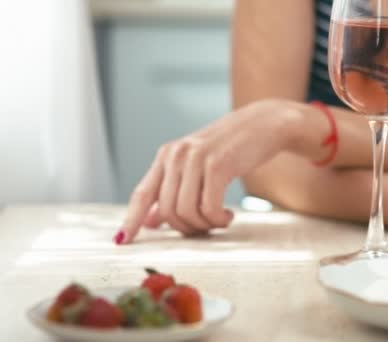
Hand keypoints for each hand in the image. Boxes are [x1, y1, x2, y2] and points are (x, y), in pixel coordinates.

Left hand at [114, 99, 302, 243]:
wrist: (265, 125)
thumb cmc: (233, 148)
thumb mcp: (199, 166)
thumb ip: (175, 191)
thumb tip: (152, 222)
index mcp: (167, 155)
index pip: (142, 193)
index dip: (131, 219)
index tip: (123, 241)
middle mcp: (176, 155)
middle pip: (168, 211)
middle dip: (187, 228)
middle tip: (206, 227)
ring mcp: (195, 158)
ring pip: (186, 212)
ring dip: (204, 225)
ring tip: (219, 220)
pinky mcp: (217, 165)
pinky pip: (208, 207)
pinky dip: (217, 219)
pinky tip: (228, 216)